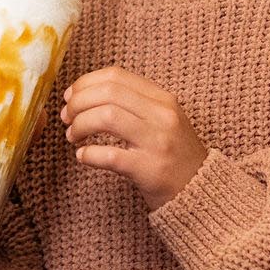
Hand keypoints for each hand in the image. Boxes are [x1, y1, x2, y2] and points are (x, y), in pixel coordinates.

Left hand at [60, 66, 208, 210]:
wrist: (203, 193)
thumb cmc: (173, 155)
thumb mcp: (162, 119)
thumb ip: (132, 103)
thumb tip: (84, 92)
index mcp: (163, 99)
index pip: (116, 76)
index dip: (86, 83)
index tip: (71, 95)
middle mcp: (162, 116)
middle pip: (108, 93)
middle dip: (78, 103)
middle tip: (66, 117)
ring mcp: (158, 143)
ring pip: (107, 117)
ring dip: (80, 125)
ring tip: (72, 136)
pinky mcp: (150, 171)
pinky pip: (110, 156)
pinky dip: (89, 155)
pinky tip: (82, 156)